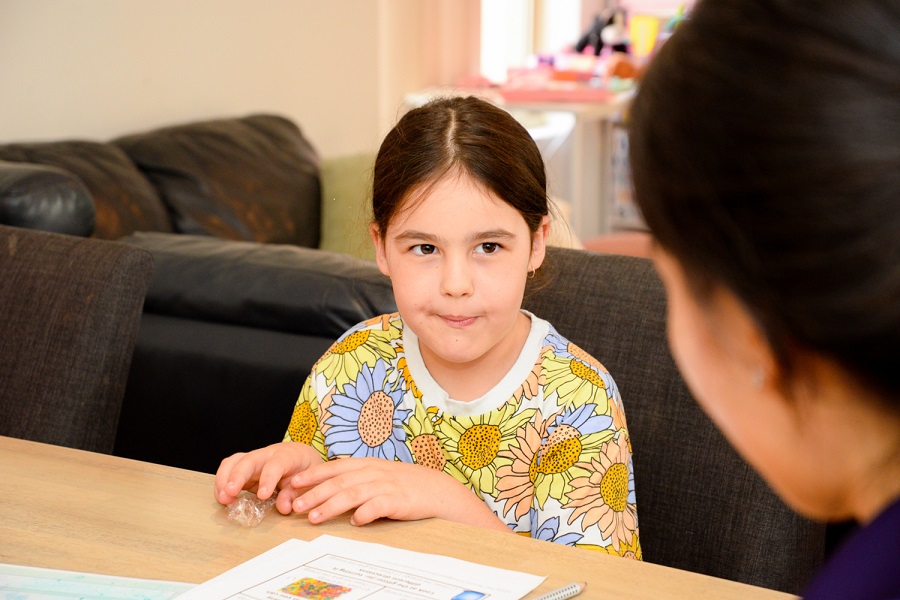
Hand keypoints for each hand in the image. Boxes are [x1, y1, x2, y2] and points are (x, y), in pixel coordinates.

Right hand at [214, 441, 323, 514]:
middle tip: (230, 494)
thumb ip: (296, 494)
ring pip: (234, 462)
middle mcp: (267, 454)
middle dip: (237, 476)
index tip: (263, 495)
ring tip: (223, 499)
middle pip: (249, 460)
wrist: (302, 458)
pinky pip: (229, 470)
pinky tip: (224, 498)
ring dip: (224, 480)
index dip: (268, 478)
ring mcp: (254, 460)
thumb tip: (283, 508)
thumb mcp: (309, 482)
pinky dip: (222, 484)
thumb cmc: (307, 470)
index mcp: (288, 456)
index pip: (276, 464)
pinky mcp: (245, 469)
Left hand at [289, 457, 510, 531]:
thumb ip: (357, 481)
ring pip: (353, 493)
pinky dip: (365, 513)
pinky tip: (354, 522)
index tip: (293, 482)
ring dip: (331, 505)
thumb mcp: (379, 477)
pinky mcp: (398, 499)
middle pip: (338, 482)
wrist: (438, 491)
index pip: (335, 467)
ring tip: (314, 517)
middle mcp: (374, 472)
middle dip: (314, 493)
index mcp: (367, 465)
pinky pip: (378, 506)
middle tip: (295, 505)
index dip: (313, 474)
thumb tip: (329, 492)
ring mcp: (386, 485)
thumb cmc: (405, 486)